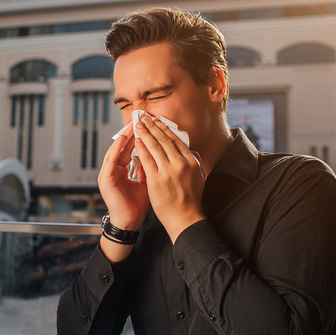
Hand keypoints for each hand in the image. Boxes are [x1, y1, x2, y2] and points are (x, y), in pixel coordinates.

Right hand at [97, 130, 149, 230]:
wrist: (130, 222)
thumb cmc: (138, 205)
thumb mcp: (146, 182)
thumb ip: (148, 168)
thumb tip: (158, 154)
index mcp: (123, 170)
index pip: (131, 149)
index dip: (140, 138)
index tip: (149, 126)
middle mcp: (114, 170)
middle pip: (122, 147)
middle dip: (131, 133)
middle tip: (140, 120)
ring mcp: (107, 174)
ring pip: (115, 150)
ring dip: (123, 138)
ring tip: (132, 126)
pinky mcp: (105, 179)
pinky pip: (111, 160)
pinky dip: (117, 149)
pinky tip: (124, 140)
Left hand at [134, 115, 205, 242]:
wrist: (184, 217)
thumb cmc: (191, 199)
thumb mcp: (199, 177)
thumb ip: (195, 162)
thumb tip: (192, 151)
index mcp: (191, 161)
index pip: (176, 140)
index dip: (165, 129)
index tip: (158, 121)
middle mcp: (181, 163)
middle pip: (164, 140)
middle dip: (153, 127)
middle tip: (145, 118)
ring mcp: (168, 170)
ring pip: (155, 146)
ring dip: (145, 133)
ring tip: (138, 125)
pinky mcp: (157, 179)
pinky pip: (147, 159)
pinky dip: (141, 147)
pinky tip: (137, 140)